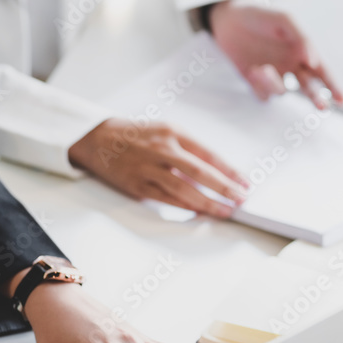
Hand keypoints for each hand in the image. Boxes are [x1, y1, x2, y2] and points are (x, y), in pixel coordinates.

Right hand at [69, 118, 247, 216]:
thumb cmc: (137, 135)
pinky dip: (184, 207)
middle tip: (241, 199)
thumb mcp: (165, 131)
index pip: (208, 154)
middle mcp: (161, 149)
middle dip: (224, 188)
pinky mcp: (137, 185)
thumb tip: (216, 174)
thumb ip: (188, 150)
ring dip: (207, 203)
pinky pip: (166, 199)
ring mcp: (148, 168)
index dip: (229, 170)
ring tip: (224, 211)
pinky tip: (199, 212)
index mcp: (172, 132)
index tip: (245, 182)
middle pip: (199, 172)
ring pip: (184, 190)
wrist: (97, 138)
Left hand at [208, 0, 342, 109]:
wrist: (229, 19)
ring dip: (273, 83)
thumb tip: (314, 60)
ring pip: (281, 91)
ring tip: (261, 68)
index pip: (322, 72)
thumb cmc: (260, 16)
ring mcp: (274, 75)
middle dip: (316, 97)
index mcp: (301, 52)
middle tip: (321, 106)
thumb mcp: (284, 21)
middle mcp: (290, 66)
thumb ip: (301, 39)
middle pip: (309, 88)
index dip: (333, 87)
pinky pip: (263, 94)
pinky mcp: (255, 82)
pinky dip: (259, 86)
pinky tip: (252, 71)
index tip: (342, 100)